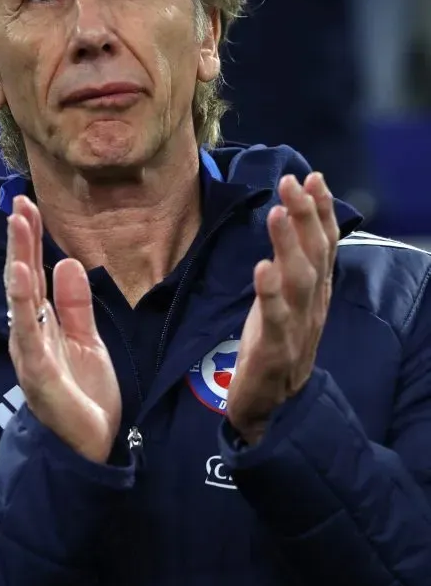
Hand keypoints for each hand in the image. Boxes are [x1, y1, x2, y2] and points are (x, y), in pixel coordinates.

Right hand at [5, 195, 121, 462]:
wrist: (93, 446)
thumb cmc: (85, 395)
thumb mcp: (87, 340)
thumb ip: (76, 305)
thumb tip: (66, 262)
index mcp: (44, 325)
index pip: (34, 275)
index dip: (30, 241)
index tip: (28, 206)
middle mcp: (31, 336)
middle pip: (23, 282)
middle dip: (20, 244)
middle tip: (18, 205)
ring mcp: (32, 356)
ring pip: (20, 305)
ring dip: (18, 268)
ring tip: (18, 234)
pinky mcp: (41, 377)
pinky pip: (31, 339)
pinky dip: (24, 311)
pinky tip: (21, 283)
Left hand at [226, 173, 338, 443]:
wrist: (270, 408)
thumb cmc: (274, 346)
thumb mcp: (286, 301)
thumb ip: (291, 265)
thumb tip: (290, 222)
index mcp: (314, 292)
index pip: (323, 244)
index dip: (320, 211)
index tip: (312, 177)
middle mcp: (312, 306)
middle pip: (314, 254)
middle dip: (306, 215)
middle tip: (293, 182)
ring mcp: (297, 328)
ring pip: (299, 280)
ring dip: (290, 244)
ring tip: (280, 212)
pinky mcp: (276, 351)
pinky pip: (277, 318)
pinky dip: (271, 292)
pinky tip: (262, 268)